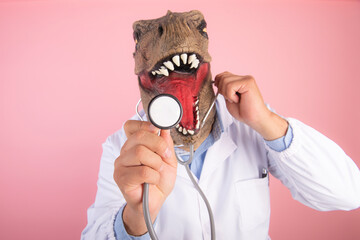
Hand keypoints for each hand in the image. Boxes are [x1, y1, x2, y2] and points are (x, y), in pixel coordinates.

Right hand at [113, 120, 176, 234]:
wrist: (154, 202)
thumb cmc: (158, 181)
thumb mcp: (168, 159)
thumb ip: (165, 144)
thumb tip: (163, 128)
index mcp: (134, 145)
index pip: (131, 126)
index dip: (144, 125)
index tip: (157, 130)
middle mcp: (125, 152)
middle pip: (140, 136)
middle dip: (158, 145)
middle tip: (165, 155)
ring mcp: (120, 165)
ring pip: (140, 153)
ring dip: (156, 163)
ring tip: (158, 171)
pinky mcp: (121, 178)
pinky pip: (142, 171)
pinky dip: (154, 176)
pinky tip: (152, 181)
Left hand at [214, 72, 287, 139]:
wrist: (255, 119)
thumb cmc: (243, 111)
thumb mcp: (229, 98)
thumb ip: (224, 88)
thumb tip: (216, 80)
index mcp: (239, 80)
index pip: (223, 75)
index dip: (219, 84)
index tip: (224, 95)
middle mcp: (244, 77)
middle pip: (222, 77)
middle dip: (222, 90)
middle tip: (231, 99)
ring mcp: (247, 79)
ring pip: (225, 81)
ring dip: (227, 94)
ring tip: (236, 100)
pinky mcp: (248, 82)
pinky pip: (230, 86)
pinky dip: (231, 96)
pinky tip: (238, 100)